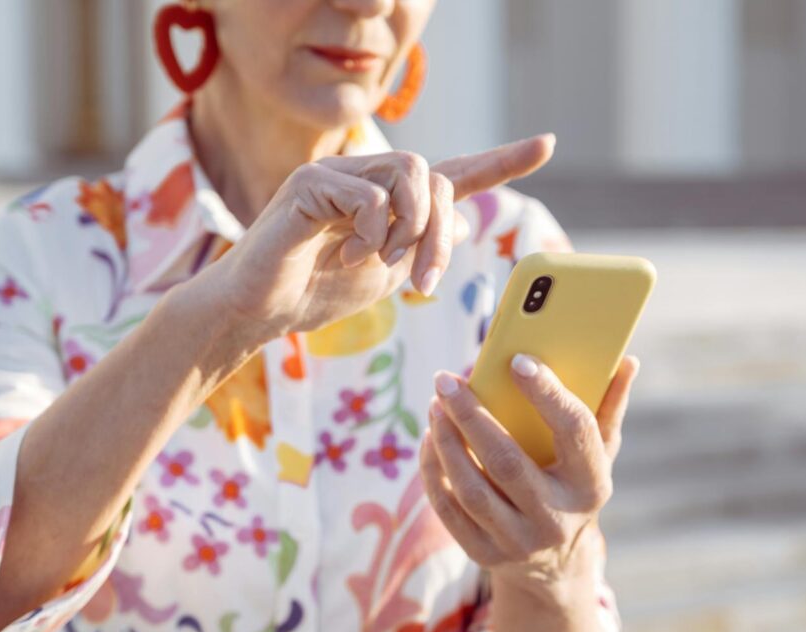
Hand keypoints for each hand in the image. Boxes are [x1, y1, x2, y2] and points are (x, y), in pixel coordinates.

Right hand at [196, 135, 555, 340]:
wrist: (259, 311)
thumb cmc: (314, 292)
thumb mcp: (383, 276)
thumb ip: (421, 249)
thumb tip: (461, 226)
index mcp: (387, 200)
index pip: (451, 173)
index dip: (501, 161)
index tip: (546, 145)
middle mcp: (366, 177)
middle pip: (434, 176)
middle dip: (440, 232)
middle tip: (424, 281)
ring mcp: (338, 174)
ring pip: (409, 177)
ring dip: (411, 232)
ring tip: (383, 266)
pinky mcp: (311, 182)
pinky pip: (371, 196)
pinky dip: (373, 233)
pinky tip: (349, 256)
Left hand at [420, 354, 640, 583]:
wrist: (556, 564)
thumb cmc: (573, 486)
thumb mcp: (599, 453)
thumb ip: (609, 406)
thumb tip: (627, 361)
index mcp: (591, 485)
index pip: (574, 432)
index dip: (547, 394)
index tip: (517, 360)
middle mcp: (557, 519)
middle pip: (507, 462)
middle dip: (472, 416)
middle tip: (447, 380)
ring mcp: (518, 543)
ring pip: (471, 489)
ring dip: (446, 442)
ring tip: (435, 404)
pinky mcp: (484, 555)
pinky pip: (448, 508)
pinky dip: (433, 469)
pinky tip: (431, 437)